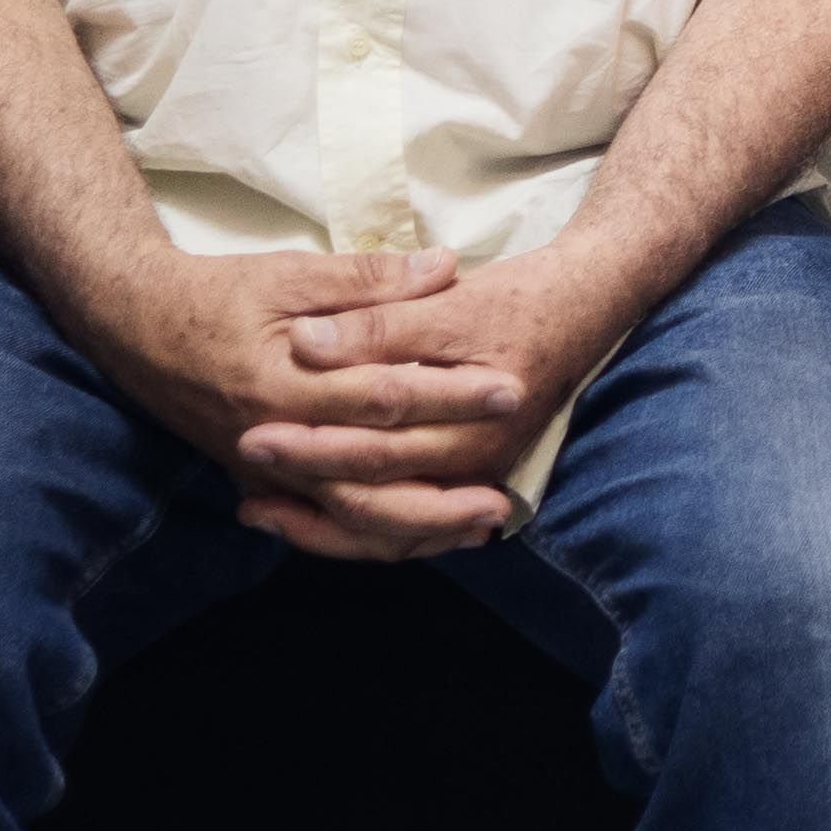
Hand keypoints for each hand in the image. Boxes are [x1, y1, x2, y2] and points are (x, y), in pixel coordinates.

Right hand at [87, 246, 526, 565]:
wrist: (133, 326)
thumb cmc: (216, 293)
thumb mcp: (289, 274)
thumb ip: (367, 279)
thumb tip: (443, 267)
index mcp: (286, 384)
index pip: (383, 397)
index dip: (449, 395)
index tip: (507, 389)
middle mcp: (276, 440)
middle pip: (371, 477)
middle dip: (442, 487)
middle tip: (504, 493)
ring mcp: (267, 470)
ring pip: (348, 518)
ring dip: (415, 527)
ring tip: (477, 530)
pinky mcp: (263, 480)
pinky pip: (323, 523)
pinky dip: (371, 535)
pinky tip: (420, 538)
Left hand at [228, 242, 641, 561]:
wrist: (587, 306)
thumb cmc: (522, 300)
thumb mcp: (452, 303)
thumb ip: (380, 324)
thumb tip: (309, 342)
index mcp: (475, 423)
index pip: (379, 449)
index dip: (313, 446)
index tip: (252, 437)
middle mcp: (476, 466)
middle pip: (377, 497)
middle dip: (304, 487)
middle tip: (243, 477)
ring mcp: (474, 479)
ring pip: (390, 530)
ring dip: (324, 526)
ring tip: (259, 513)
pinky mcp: (467, 479)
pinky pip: (406, 526)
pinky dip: (358, 528)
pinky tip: (310, 519)